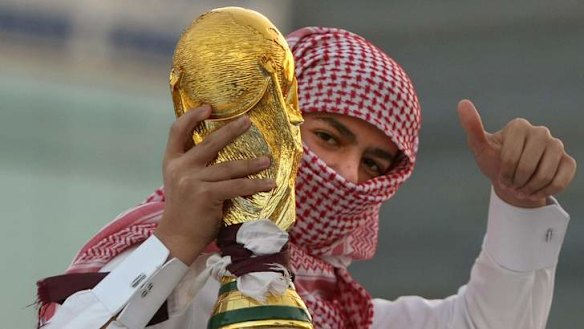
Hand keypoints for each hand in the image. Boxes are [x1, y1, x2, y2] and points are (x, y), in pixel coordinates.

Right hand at [154, 106, 275, 264]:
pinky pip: (236, 186)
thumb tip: (223, 149)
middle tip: (248, 122)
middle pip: (210, 142)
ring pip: (229, 166)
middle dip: (232, 130)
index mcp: (172, 162)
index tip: (208, 108)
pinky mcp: (206, 195)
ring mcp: (192, 181)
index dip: (192, 116)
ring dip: (252, 164)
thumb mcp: (181, 182)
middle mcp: (180, 168)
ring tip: (267, 160)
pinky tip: (268, 184)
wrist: (177, 239)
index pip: (177, 131)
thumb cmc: (185, 211)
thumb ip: (194, 166)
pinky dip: (255, 185)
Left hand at [457, 99, 575, 207]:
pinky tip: (535, 191)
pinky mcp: (568, 160)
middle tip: (511, 185)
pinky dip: (545, 192)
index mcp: (519, 126)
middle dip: (516, 182)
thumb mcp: (479, 147)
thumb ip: (472, 126)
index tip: (500, 177)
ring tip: (521, 189)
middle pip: (528, 167)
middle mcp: (540, 131)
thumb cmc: (493, 161)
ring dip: (529, 189)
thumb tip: (462, 103)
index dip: (504, 173)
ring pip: (545, 175)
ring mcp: (556, 145)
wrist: (511, 179)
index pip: (510, 157)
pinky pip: (560, 181)